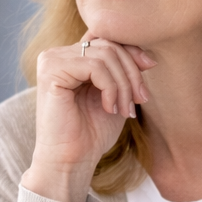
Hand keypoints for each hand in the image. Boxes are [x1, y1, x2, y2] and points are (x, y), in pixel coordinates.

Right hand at [21, 34, 155, 201]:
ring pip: (105, 55)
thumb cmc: (91, 134)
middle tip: (139, 101)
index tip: (150, 71)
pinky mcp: (51, 70)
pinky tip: (109, 108)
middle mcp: (57, 54)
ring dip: (123, 85)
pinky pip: (94, 66)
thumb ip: (124, 73)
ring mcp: (52, 60)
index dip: (132, 53)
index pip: (108, 40)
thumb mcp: (115, 96)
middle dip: (131, 74)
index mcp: (70, 57)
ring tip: (125, 110)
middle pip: (109, 45)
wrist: (71, 162)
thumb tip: (148, 55)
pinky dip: (110, 87)